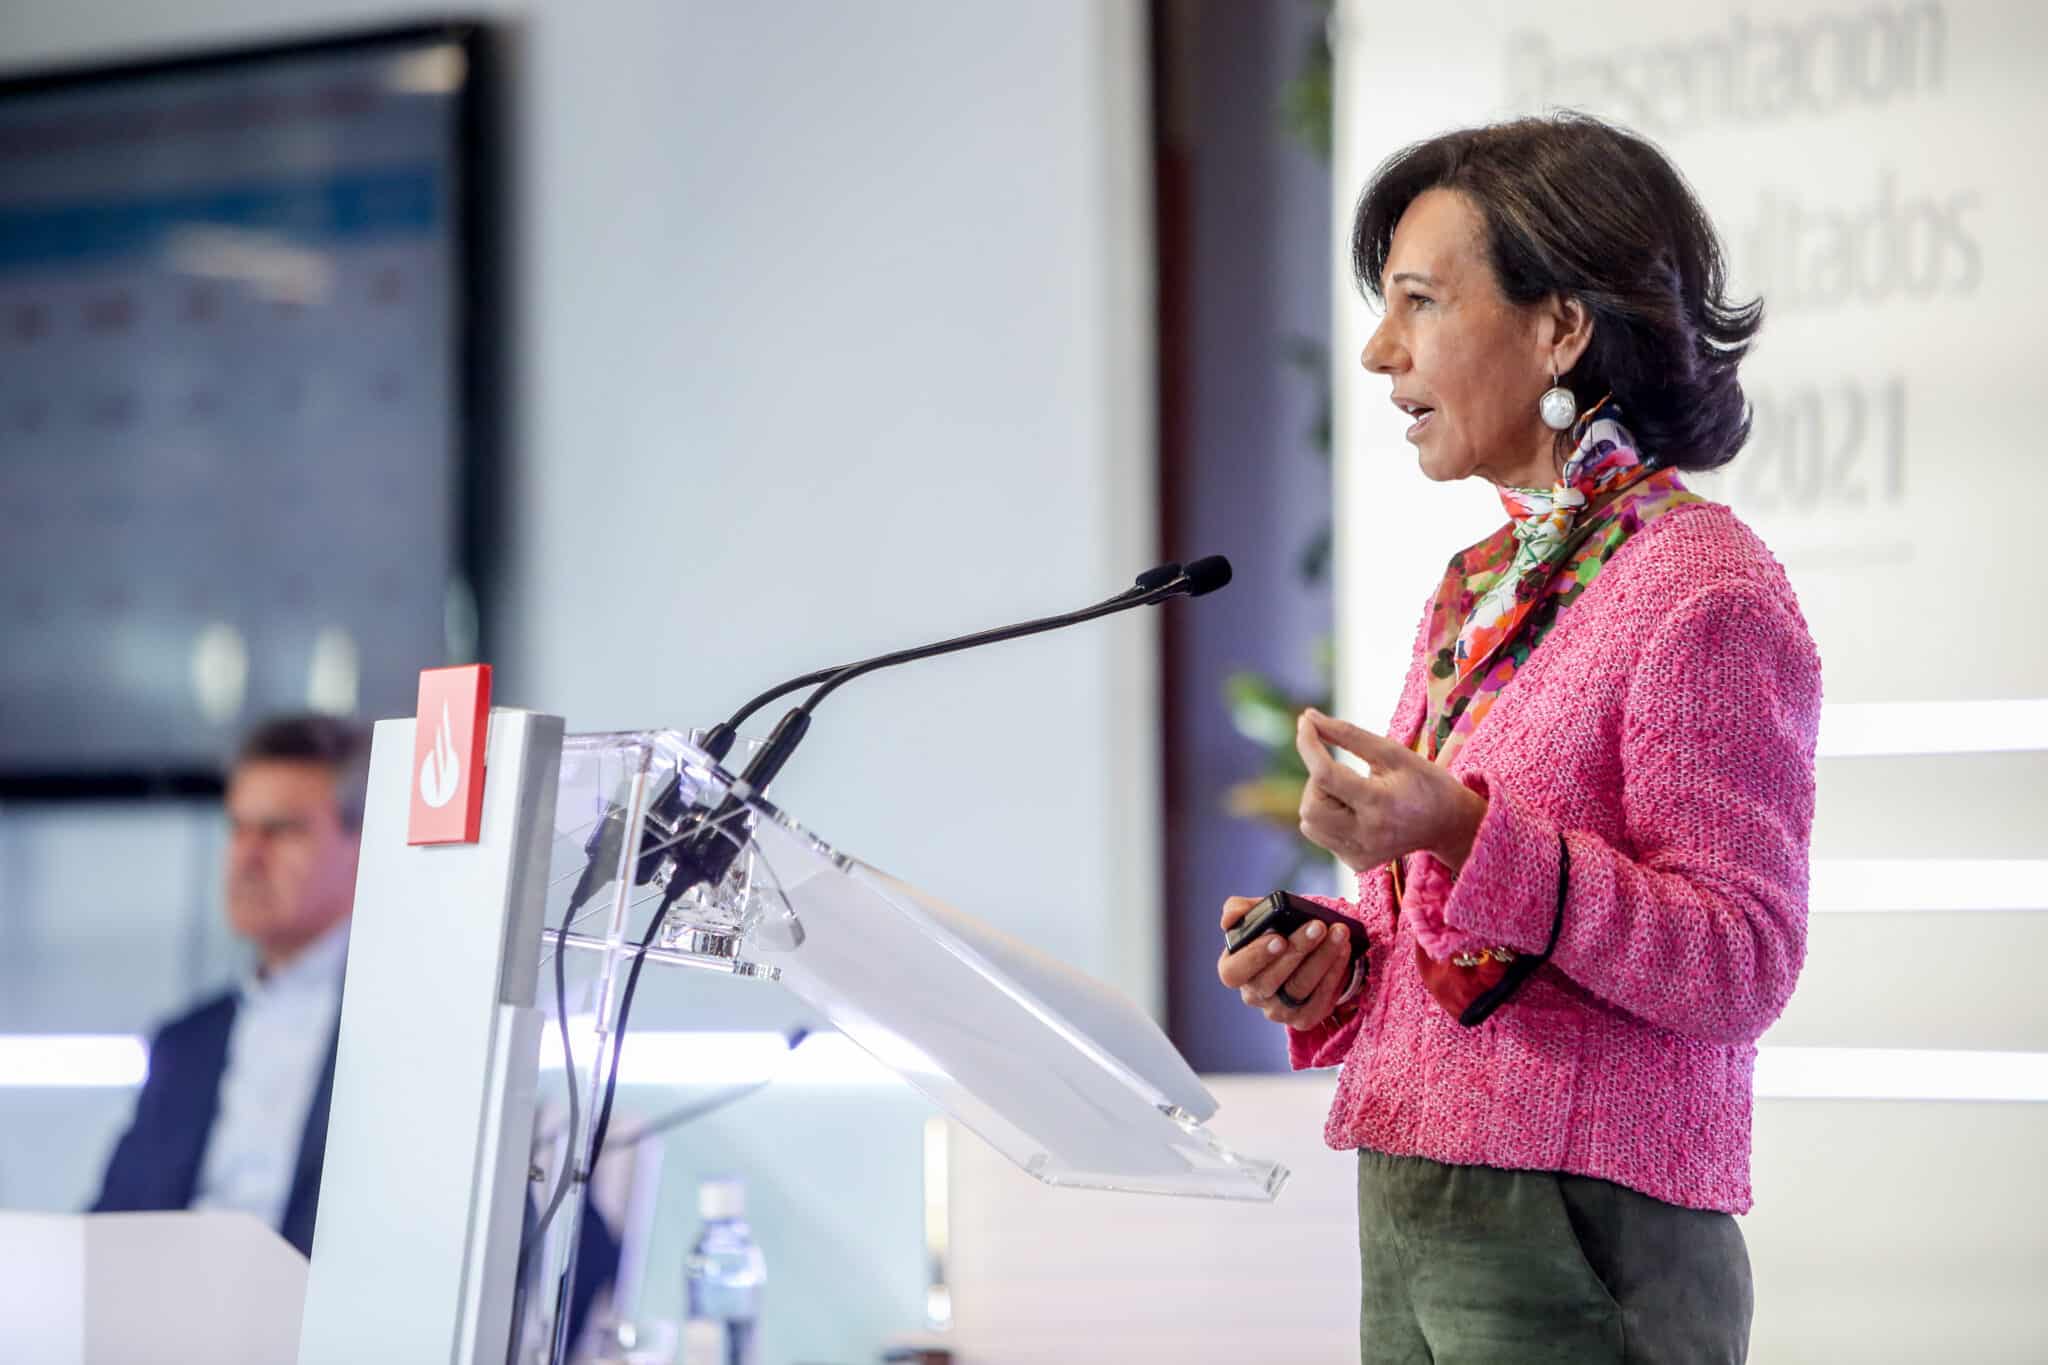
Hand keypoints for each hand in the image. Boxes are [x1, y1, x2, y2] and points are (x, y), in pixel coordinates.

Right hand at [1215, 895, 1352, 1029]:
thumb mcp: (1256, 915)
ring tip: (1339, 933)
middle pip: (1272, 979)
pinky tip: (1344, 950)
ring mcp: (1278, 1011)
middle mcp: (1253, 995)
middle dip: (1299, 949)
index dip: (1255, 957)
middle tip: (1319, 926)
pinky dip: (1335, 972)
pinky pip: (1321, 999)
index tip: (1278, 938)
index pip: (1234, 972)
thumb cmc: (1275, 929)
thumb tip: (1228, 919)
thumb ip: (1239, 910)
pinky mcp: (1304, 1019)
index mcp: (1233, 970)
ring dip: (1323, 957)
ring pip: (1300, 987)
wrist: (1303, 948)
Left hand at [1294, 708, 1486, 873]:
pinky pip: (1321, 835)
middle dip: (1317, 779)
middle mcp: (1367, 835)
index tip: (1305, 723)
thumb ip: (1347, 734)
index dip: (1309, 745)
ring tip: (1350, 791)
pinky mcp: (1356, 863)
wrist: (1449, 825)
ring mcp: (1360, 855)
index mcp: (1380, 803)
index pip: (1325, 775)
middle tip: (1344, 771)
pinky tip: (1355, 810)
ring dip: (1319, 798)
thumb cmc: (1423, 782)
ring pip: (1309, 823)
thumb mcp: (1392, 752)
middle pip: (1311, 805)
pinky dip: (1327, 816)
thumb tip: (1308, 717)